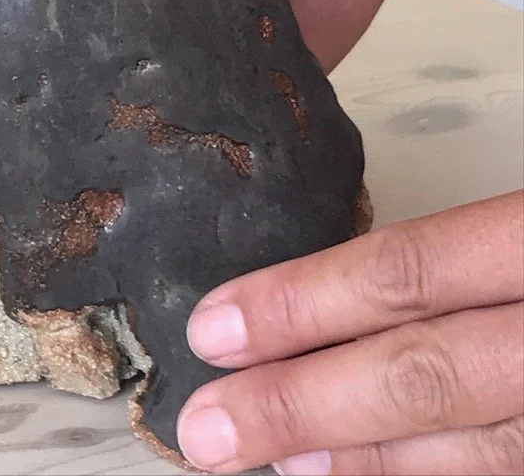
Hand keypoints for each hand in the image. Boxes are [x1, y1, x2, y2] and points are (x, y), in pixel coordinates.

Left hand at [177, 192, 523, 473]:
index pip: (405, 272)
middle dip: (302, 402)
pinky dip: (430, 473)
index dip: (301, 301)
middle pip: (423, 374)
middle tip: (210, 425)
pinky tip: (361, 472)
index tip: (214, 326)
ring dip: (361, 459)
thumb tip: (332, 287)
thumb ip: (457, 250)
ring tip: (275, 460)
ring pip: (472, 448)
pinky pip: (507, 474)